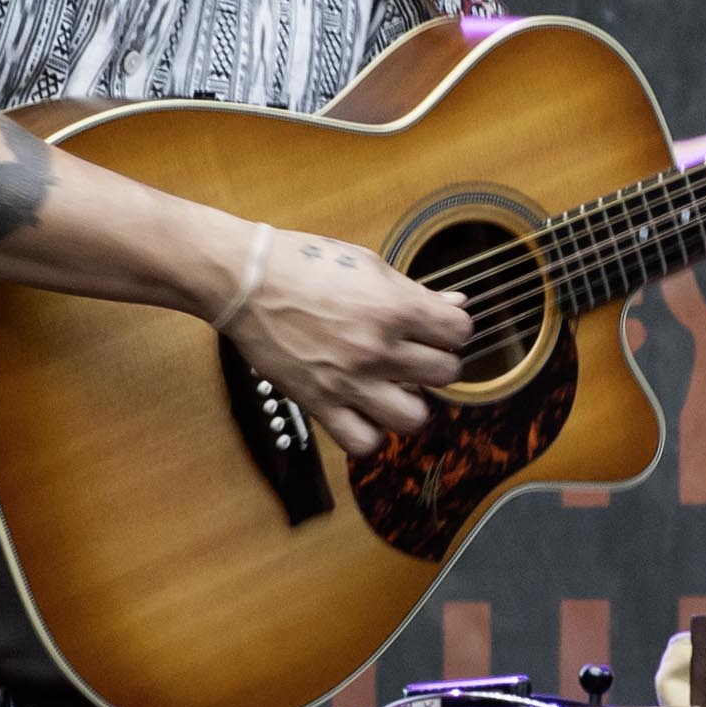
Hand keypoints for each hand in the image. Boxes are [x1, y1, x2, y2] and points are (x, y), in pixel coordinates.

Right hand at [214, 225, 470, 455]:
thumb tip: (456, 305)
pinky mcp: (318, 402)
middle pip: (446, 374)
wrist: (245, 280)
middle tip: (416, 356)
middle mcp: (377, 348)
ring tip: (395, 388)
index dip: (453, 330)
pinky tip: (365, 411)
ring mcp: (348, 380)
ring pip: (414, 418)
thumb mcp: (369, 265)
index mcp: (395, 307)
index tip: (436, 329)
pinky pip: (363, 442)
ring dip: (411, 404)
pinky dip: (370, 433)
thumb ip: (416, 292)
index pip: (460, 332)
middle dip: (437, 363)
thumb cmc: (304, 264)